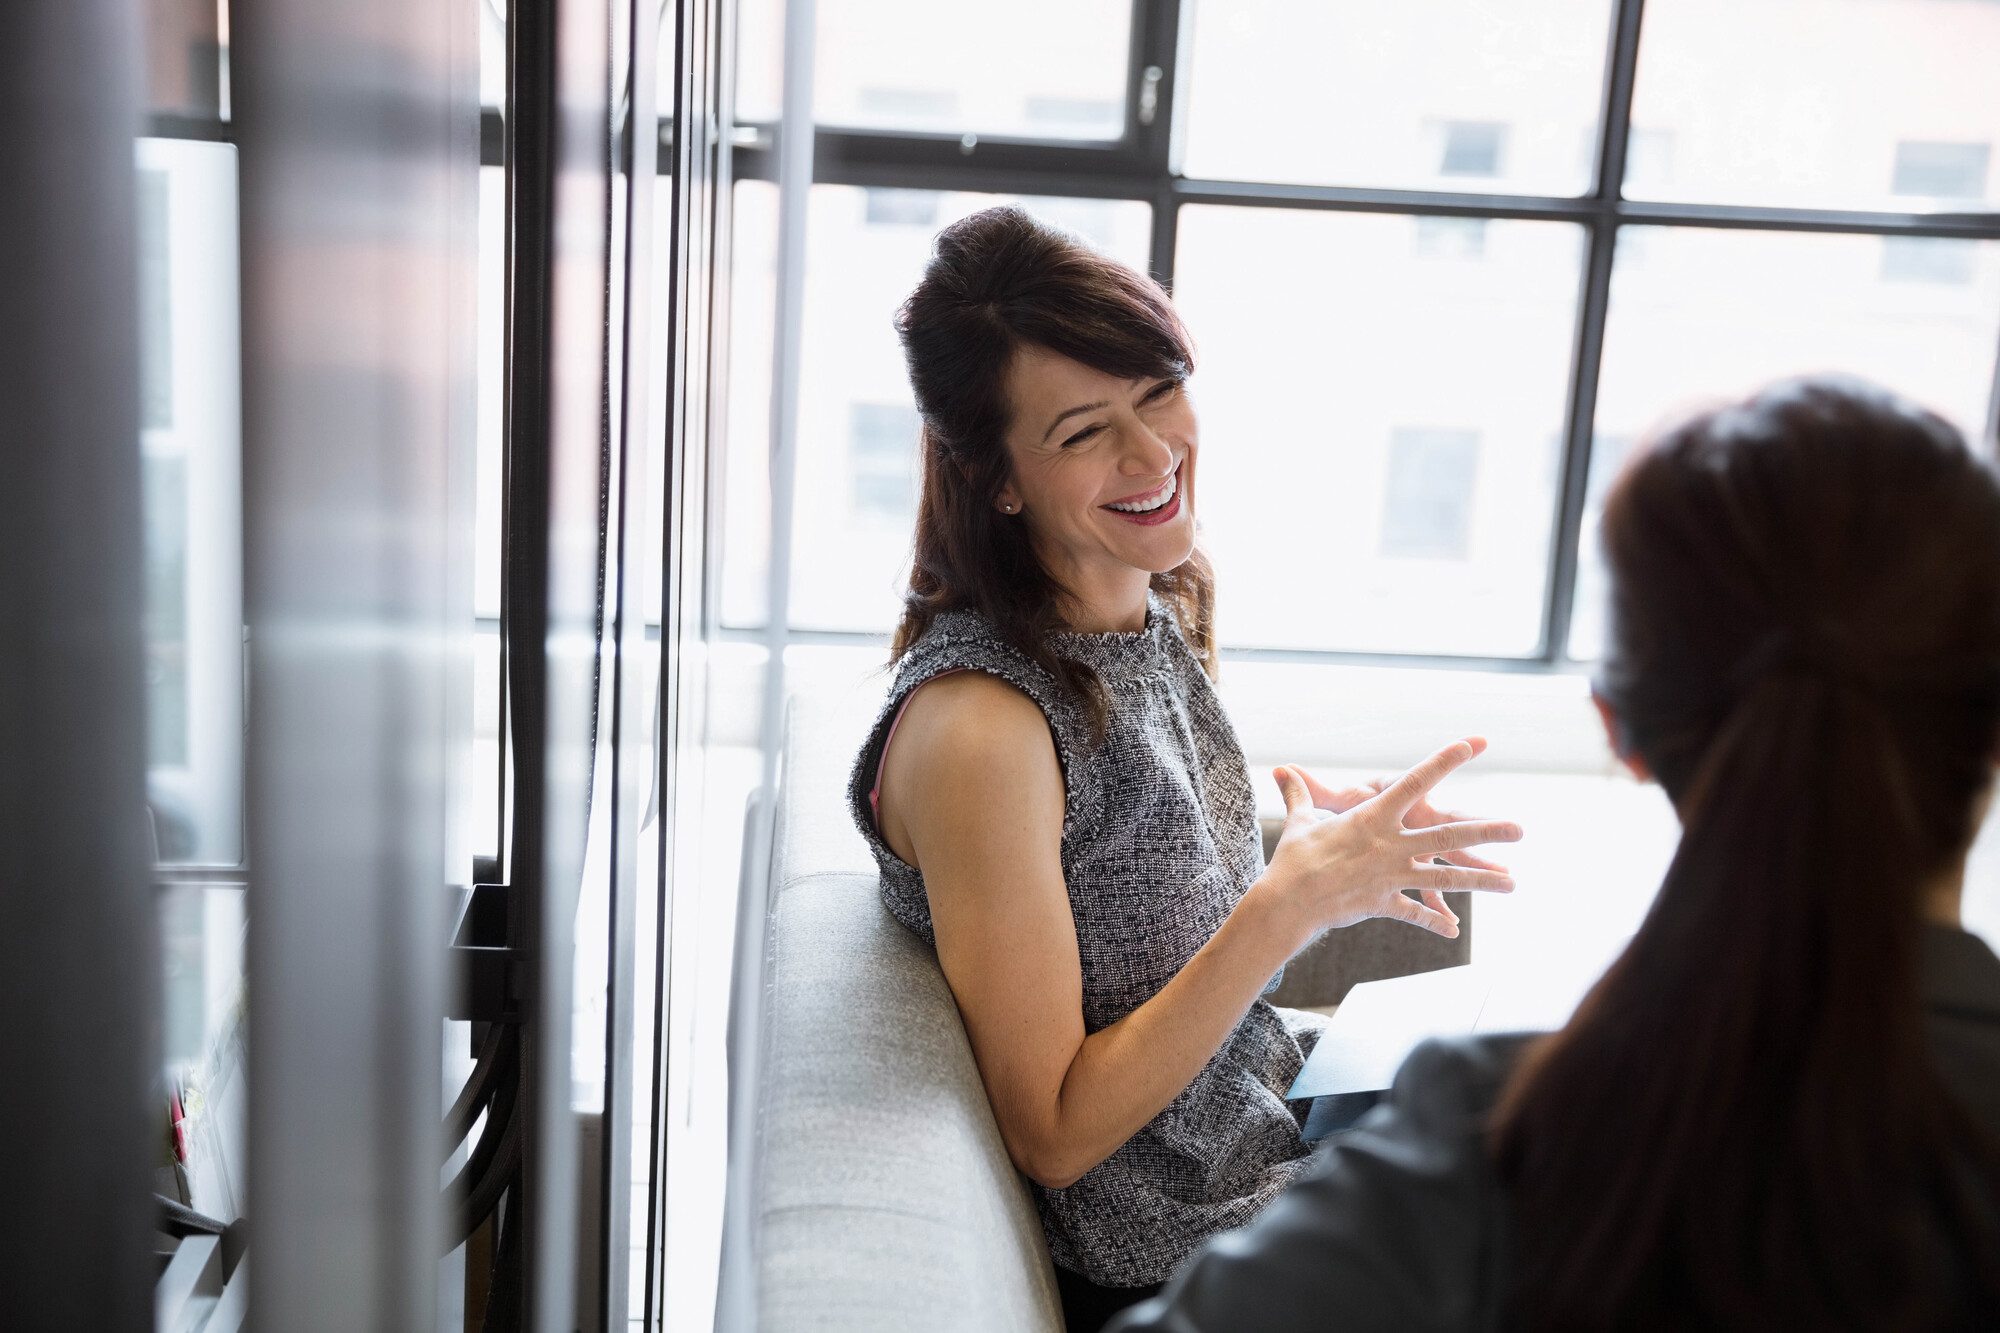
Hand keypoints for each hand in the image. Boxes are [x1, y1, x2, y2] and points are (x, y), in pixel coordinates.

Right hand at [1254, 739, 1520, 944]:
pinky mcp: (1386, 902)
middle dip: (1487, 832)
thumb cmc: (1293, 858)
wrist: (1288, 900)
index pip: (1415, 782)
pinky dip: (1434, 921)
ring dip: (1481, 880)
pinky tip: (1453, 930)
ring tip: (1512, 883)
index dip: (1444, 761)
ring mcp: (1392, 875)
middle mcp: (1391, 844)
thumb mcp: (1301, 821)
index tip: (1471, 745)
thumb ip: (1302, 793)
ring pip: (1446, 877)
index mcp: (1373, 816)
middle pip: (1448, 835)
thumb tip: (1282, 770)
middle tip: (1520, 830)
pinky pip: (1416, 913)